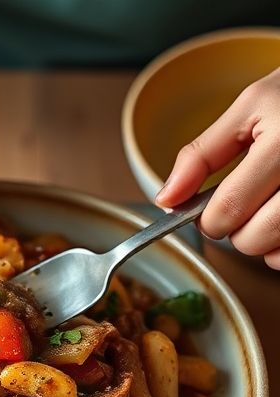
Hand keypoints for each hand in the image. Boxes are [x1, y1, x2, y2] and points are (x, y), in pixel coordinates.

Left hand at [156, 67, 279, 268]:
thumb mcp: (249, 106)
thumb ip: (203, 153)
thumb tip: (166, 199)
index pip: (228, 209)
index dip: (208, 219)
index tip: (210, 210)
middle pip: (253, 238)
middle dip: (235, 230)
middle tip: (242, 205)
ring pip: (278, 251)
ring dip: (262, 240)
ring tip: (266, 208)